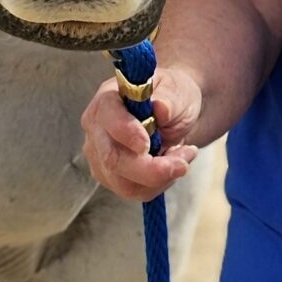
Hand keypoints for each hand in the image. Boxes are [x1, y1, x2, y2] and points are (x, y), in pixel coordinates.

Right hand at [81, 65, 205, 201]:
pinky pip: (134, 190)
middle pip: (112, 159)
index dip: (126, 133)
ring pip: (124, 183)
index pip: (108, 118)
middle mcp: (96, 130)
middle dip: (150, 169)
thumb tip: (160, 109)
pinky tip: (172, 163)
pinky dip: (160, 182)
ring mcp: (99, 157)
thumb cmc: (173, 97)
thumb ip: (168, 100)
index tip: (147, 144)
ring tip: (184, 156)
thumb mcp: (177, 91)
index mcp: (107, 100)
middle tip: (183, 164)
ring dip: (161, 177)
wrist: (176, 114)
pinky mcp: (110, 177)